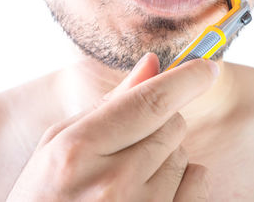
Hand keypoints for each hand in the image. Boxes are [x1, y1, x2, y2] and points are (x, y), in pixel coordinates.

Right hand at [6, 53, 218, 201]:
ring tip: (130, 175)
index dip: (186, 78)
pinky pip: (199, 182)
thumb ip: (110, 102)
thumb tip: (152, 64)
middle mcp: (114, 183)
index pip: (150, 102)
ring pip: (184, 153)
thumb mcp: (62, 141)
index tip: (206, 67)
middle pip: (173, 124)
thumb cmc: (47, 192)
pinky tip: (151, 191)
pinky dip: (183, 180)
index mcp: (80, 150)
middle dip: (160, 122)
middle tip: (131, 141)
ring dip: (166, 155)